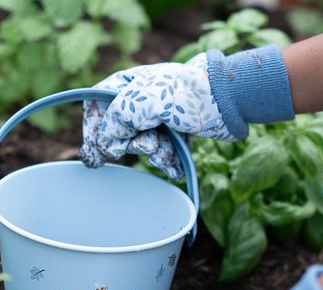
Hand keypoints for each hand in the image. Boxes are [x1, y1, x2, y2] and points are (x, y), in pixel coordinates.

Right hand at [80, 53, 233, 178]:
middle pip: (118, 134)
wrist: (229, 100)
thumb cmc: (188, 94)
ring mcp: (155, 119)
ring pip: (141, 147)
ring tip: (167, 150)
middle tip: (149, 143)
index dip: (93, 131)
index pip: (95, 108)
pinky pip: (160, 154)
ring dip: (155, 154)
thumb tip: (104, 146)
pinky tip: (176, 168)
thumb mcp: (147, 102)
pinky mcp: (171, 133)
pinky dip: (167, 162)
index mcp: (125, 86)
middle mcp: (137, 102)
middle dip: (134, 145)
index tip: (99, 151)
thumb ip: (119, 120)